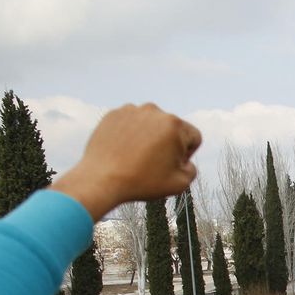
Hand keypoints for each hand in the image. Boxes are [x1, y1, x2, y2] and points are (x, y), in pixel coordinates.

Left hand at [50, 104, 201, 220]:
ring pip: (150, 124)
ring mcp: (132, 110)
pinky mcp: (114, 114)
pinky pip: (130, 123)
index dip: (187, 154)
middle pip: (171, 128)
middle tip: (154, 163)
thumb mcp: (180, 184)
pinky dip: (131, 135)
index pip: (193, 137)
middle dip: (168, 144)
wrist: (101, 179)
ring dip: (149, 138)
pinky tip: (124, 152)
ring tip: (137, 157)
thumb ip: (191, 170)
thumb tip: (185, 161)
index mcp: (175, 125)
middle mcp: (154, 111)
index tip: (172, 165)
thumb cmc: (142, 182)